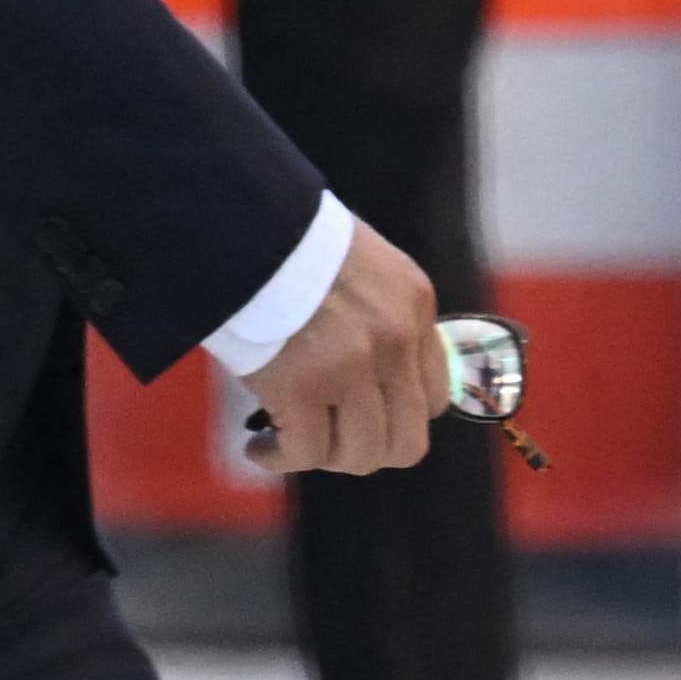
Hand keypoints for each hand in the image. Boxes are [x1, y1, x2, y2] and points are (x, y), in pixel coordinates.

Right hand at [239, 224, 449, 476]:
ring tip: (288, 444)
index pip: (436, 396)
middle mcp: (395, 340)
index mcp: (414, 306)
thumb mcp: (362, 265)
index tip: (362, 416)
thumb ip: (379, 316)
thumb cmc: (289, 240)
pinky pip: (306, 453)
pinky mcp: (304, 387)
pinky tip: (260, 448)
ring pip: (361, 455)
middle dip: (366, 451)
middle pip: (407, 440)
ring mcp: (353, 367)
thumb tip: (370, 377)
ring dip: (323, 458)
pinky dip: (279, 458)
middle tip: (329, 441)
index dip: (397, 417)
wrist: (244, 221)